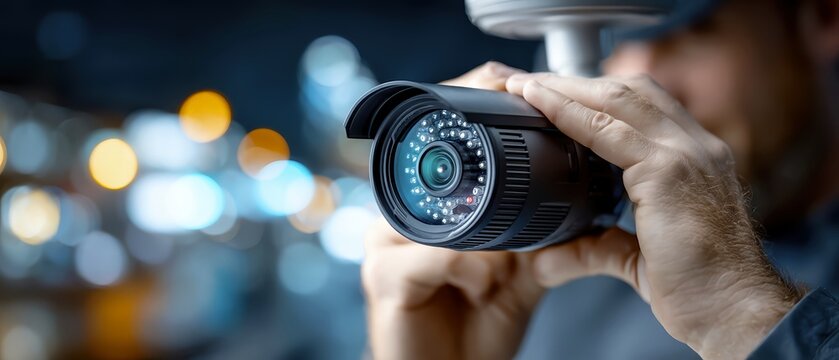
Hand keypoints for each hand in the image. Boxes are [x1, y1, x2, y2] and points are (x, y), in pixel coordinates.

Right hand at [363, 62, 542, 359]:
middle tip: (523, 179)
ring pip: (439, 211)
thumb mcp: (517, 273)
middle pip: (429, 164)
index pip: (444, 149)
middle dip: (478, 168)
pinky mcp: (383, 280)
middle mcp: (397, 219)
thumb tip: (580, 198)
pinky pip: (436, 257)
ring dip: (483, 238)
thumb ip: (541, 236)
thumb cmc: (476, 326)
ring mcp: (384, 247)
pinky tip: (482, 288)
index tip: (524, 104)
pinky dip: (472, 271)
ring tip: (502, 265)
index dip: (478, 115)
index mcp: (424, 209)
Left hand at [505, 73, 803, 358]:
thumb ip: (601, 245)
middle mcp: (695, 148)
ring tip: (525, 87)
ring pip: (616, 99)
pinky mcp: (669, 171)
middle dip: (575, 82)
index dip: (597, 94)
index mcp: (695, 160)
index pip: (643, 108)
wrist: (736, 313)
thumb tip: (556, 254)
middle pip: (629, 90)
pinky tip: (540, 104)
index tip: (556, 93)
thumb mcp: (641, 258)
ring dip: (565, 88)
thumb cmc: (702, 289)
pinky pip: (607, 130)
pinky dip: (568, 112)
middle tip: (529, 83)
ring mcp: (686, 154)